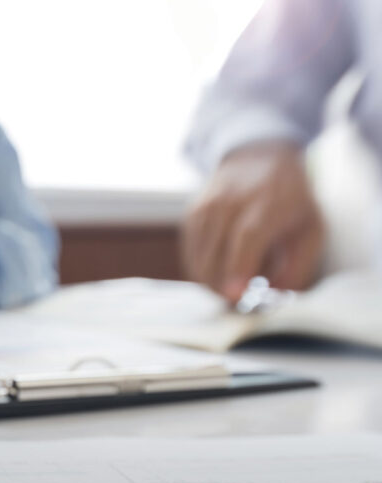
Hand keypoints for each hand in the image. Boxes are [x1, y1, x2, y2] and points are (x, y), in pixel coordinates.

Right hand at [182, 142, 324, 303]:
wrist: (257, 158)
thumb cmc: (290, 200)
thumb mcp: (312, 228)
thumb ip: (299, 265)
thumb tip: (274, 297)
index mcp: (267, 203)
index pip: (246, 238)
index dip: (239, 268)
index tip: (236, 295)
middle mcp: (230, 202)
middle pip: (217, 255)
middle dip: (225, 288)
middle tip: (242, 303)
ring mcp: (206, 207)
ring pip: (199, 260)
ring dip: (215, 282)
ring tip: (237, 281)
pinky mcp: (192, 214)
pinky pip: (191, 254)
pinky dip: (204, 269)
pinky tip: (222, 269)